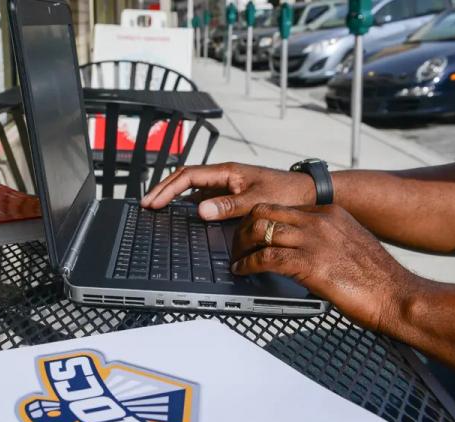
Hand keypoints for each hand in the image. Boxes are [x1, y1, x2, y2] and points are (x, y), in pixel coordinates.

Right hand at [140, 163, 315, 219]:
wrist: (309, 194)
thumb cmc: (288, 192)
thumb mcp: (256, 200)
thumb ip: (228, 206)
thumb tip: (200, 210)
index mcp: (227, 172)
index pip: (188, 176)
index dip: (167, 188)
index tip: (152, 201)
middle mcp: (225, 176)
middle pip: (185, 180)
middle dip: (163, 191)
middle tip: (146, 204)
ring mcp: (227, 186)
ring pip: (193, 189)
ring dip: (174, 197)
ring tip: (157, 208)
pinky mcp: (232, 196)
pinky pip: (205, 198)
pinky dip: (190, 205)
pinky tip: (184, 216)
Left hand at [230, 203, 416, 331]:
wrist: (398, 295)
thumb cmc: (376, 278)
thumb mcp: (349, 244)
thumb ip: (324, 239)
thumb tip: (299, 248)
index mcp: (329, 213)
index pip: (280, 206)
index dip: (258, 220)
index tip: (249, 234)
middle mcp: (319, 221)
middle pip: (264, 212)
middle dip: (243, 229)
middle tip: (236, 246)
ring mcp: (313, 240)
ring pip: (260, 231)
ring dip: (240, 247)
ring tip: (236, 260)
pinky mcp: (309, 264)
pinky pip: (265, 258)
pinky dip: (247, 265)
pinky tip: (242, 271)